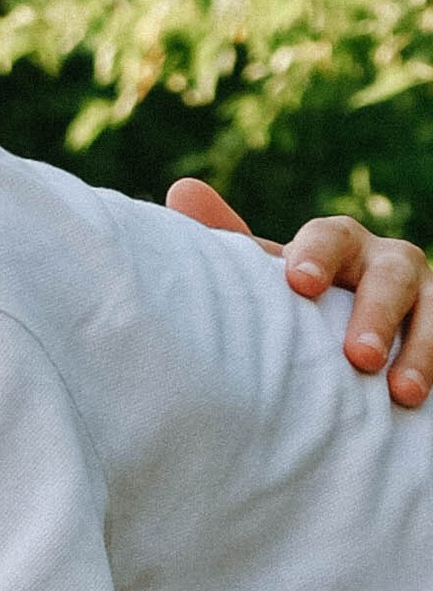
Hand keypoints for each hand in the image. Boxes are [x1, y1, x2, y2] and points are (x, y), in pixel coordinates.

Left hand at [166, 179, 431, 404]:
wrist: (351, 342)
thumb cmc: (299, 302)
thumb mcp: (270, 277)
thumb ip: (232, 242)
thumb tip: (183, 189)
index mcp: (338, 243)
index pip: (330, 236)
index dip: (317, 255)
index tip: (298, 283)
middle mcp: (387, 263)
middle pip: (392, 272)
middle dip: (376, 313)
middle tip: (358, 357)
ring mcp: (426, 299)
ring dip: (420, 350)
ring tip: (401, 392)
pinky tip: (424, 401)